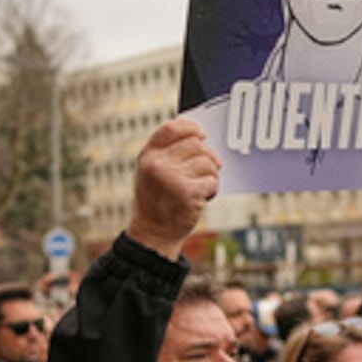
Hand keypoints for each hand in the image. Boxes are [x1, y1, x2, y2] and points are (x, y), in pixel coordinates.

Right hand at [126, 117, 221, 259]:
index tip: (202, 134)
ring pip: (207, 162)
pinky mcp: (187, 193)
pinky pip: (212, 181)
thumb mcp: (152, 172)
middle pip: (196, 144)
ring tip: (201, 188)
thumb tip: (196, 131)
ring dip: (211, 175)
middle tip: (208, 169)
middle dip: (208, 156)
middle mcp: (157, 164)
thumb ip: (167, 152)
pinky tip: (204, 198)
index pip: (171, 128)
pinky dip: (213, 189)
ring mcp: (172, 178)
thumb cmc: (157, 200)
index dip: (191, 127)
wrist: (154, 234)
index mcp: (148, 156)